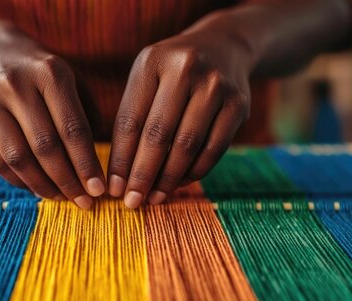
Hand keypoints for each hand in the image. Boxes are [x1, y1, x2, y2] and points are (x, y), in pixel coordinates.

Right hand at [0, 22, 105, 208]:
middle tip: (84, 202)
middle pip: (44, 146)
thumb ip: (90, 118)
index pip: (72, 128)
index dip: (86, 164)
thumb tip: (100, 168)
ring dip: (43, 186)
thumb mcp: (75, 82)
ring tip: (62, 198)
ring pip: (18, 158)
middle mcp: (15, 85)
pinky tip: (38, 187)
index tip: (99, 190)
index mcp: (50, 73)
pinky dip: (20, 182)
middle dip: (67, 180)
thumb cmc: (47, 76)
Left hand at [108, 19, 253, 207]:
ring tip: (154, 198)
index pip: (130, 120)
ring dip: (168, 178)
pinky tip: (179, 183)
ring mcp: (216, 85)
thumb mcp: (148, 78)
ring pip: (187, 145)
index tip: (112, 188)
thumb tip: (120, 175)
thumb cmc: (173, 73)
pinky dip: (195, 172)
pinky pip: (213, 148)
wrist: (225, 46)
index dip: (120, 159)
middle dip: (142, 174)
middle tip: (132, 202)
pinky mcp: (239, 104)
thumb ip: (133, 116)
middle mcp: (185, 69)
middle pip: (158, 135)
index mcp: (152, 62)